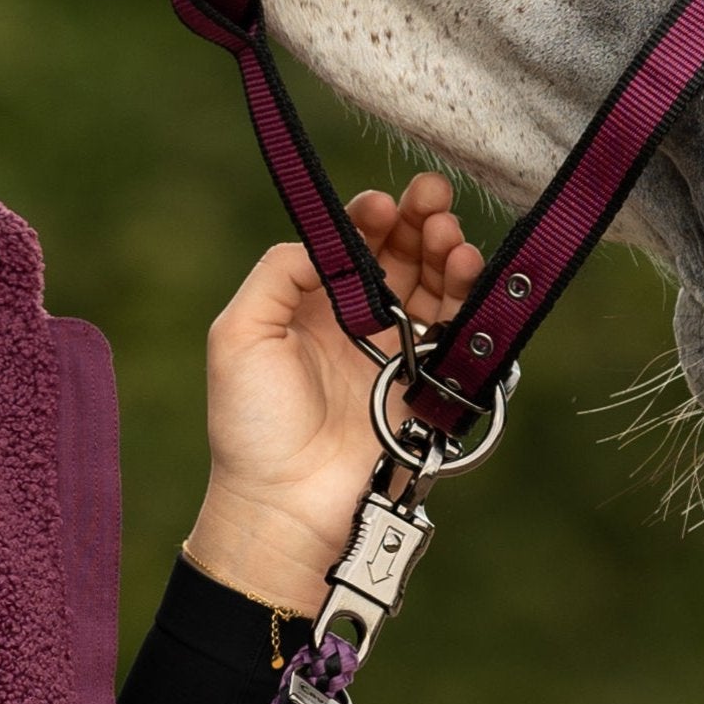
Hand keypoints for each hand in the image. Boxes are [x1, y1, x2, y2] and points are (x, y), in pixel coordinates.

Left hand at [186, 175, 481, 613]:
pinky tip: (464, 268)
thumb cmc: (252, 426)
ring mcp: (393, 354)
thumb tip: (330, 240)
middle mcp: (353, 323)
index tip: (382, 203)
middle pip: (398, 255)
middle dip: (418, 220)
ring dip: (446, 250)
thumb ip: (279, 273)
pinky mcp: (425, 385)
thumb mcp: (238, 335)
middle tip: (434, 198)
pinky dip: (465, 294)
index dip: (370, 217)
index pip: (349, 245)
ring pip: (432, 284)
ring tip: (451, 234)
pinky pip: (456, 330)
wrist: (287, 504)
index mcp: (307, 305)